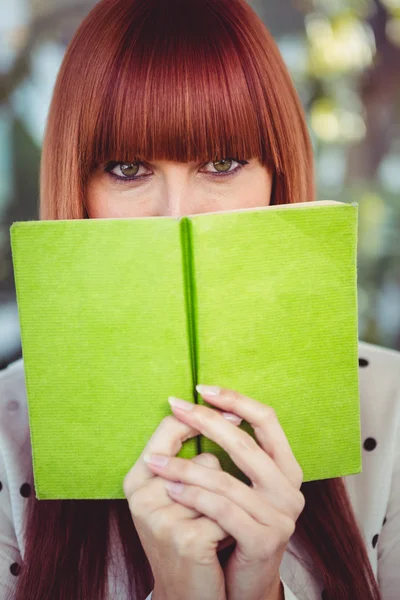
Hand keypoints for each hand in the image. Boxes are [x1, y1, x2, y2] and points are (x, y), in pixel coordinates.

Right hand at [123, 406, 243, 599]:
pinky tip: (218, 546)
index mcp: (137, 480)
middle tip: (212, 510)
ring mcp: (162, 518)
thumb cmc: (186, 538)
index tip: (231, 412)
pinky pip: (226, 513)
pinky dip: (231, 528)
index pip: (167, 429)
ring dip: (228, 506)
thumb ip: (186, 462)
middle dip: (219, 483)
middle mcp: (142, 496)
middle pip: (202, 460)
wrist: (185, 597)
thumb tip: (223, 415)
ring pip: (218, 484)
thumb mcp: (175, 498)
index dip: (201, 418)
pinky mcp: (186, 539)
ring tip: (216, 528)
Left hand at [145, 385, 303, 599]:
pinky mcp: (265, 540)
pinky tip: (170, 489)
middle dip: (205, 421)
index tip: (203, 388)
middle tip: (175, 405)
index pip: (267, 419)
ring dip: (185, 466)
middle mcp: (290, 488)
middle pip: (245, 443)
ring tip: (155, 460)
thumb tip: (201, 408)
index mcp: (286, 467)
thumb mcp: (241, 486)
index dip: (236, 399)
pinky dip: (193, 496)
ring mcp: (281, 515)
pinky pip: (221, 510)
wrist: (245, 584)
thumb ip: (234, 453)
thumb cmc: (236, 527)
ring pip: (226, 479)